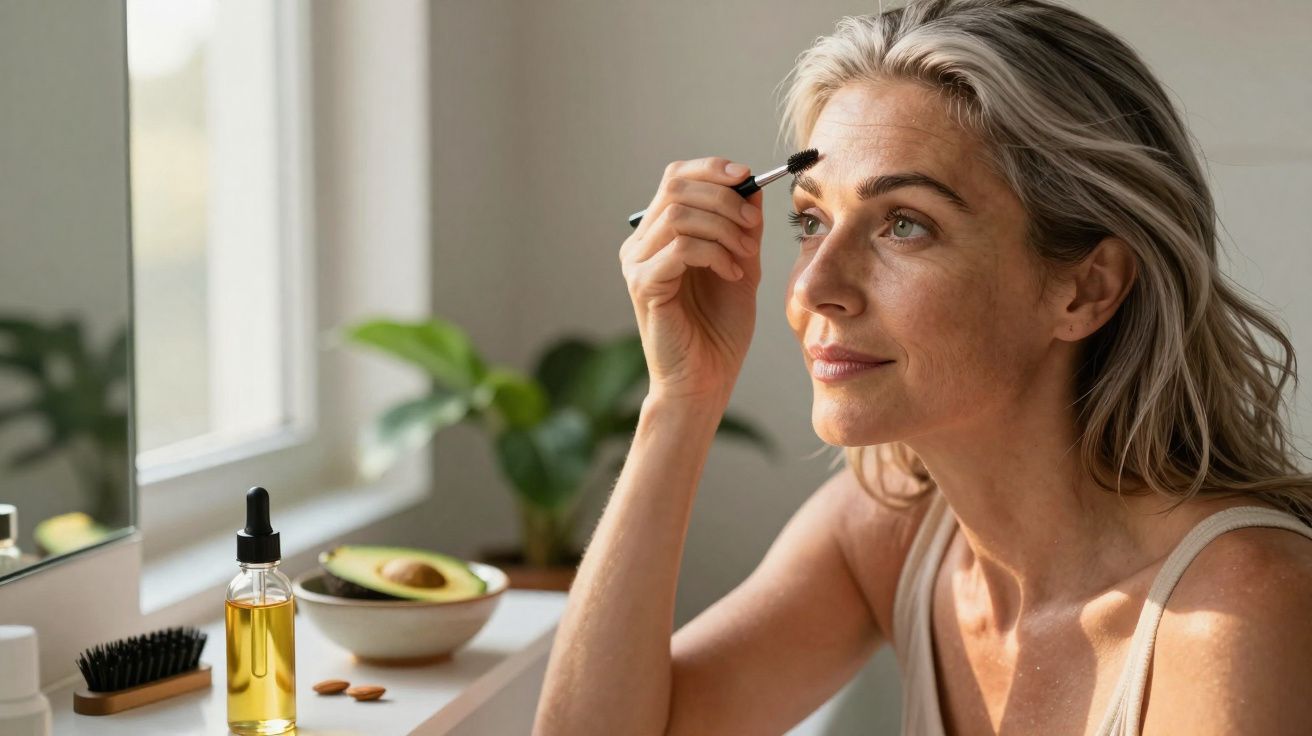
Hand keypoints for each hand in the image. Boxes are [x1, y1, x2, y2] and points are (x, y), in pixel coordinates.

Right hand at [620, 157, 761, 402]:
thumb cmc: (719, 330)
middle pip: (676, 187)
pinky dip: (715, 253)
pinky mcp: (643, 286)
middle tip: (752, 225)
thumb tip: (750, 184)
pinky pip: (681, 247)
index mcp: (659, 235)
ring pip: (680, 214)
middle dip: (724, 198)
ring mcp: (637, 264)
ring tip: (745, 257)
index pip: (677, 178)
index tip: (747, 177)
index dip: (712, 169)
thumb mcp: (741, 265)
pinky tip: (732, 273)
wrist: (705, 381)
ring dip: (724, 229)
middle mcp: (640, 244)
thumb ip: (743, 227)